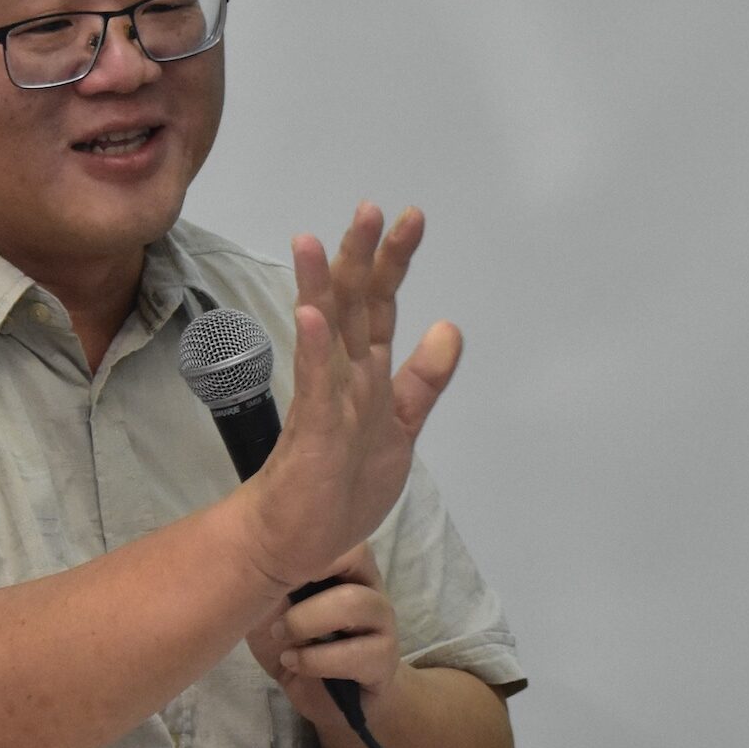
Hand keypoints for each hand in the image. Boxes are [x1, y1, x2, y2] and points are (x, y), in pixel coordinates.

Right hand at [238, 203, 461, 587]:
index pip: (379, 304)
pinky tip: (311, 315)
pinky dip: (314, 349)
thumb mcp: (400, 427)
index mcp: (366, 370)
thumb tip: (450, 327)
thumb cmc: (341, 485)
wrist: (298, 539)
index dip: (394, 262)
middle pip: (352, 304)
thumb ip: (422, 379)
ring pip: (323, 333)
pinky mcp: (313, 431)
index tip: (410, 217)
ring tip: (315, 242)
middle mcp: (343, 373)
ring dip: (321, 287)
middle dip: (362, 256)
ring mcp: (326, 398)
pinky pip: (315, 385)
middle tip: (371, 208)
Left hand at [246, 543, 400, 730]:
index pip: (334, 531)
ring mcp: (382, 621)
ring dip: (305, 622)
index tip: (267, 562)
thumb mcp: (266, 607)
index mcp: (344, 563)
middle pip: (347, 556)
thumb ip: (262, 578)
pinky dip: (314, 659)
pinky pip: (355, 653)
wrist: (322, 698)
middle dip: (295, 582)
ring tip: (281, 637)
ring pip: (354, 603)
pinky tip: (293, 662)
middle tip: (270, 611)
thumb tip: (241, 550)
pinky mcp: (384, 659)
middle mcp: (369, 584)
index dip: (299, 542)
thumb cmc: (292, 644)